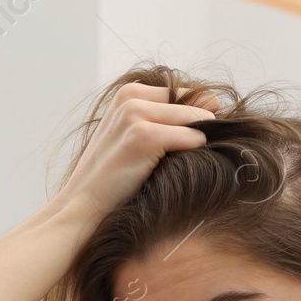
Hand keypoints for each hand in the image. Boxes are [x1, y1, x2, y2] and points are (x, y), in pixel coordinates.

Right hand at [54, 81, 219, 218]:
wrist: (84, 207)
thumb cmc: (114, 178)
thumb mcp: (136, 136)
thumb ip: (170, 116)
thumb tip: (215, 99)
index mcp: (128, 93)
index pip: (185, 93)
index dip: (191, 121)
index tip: (176, 147)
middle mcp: (131, 97)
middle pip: (193, 105)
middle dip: (197, 130)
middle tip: (176, 161)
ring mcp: (135, 114)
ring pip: (196, 120)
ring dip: (195, 144)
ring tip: (172, 167)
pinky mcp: (144, 136)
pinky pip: (193, 138)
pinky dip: (191, 155)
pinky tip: (172, 171)